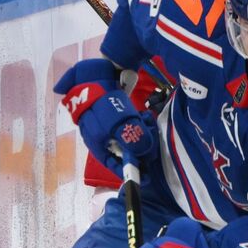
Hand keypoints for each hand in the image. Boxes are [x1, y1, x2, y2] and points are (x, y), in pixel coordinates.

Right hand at [54, 58, 158, 175]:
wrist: (96, 71)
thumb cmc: (102, 101)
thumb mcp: (118, 123)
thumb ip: (132, 140)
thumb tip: (144, 153)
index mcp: (96, 142)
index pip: (113, 163)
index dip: (128, 170)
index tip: (144, 176)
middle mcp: (102, 136)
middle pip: (124, 150)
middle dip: (140, 147)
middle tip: (151, 141)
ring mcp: (109, 123)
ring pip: (130, 136)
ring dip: (142, 131)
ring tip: (148, 123)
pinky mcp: (117, 112)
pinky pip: (131, 123)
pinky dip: (139, 121)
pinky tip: (144, 115)